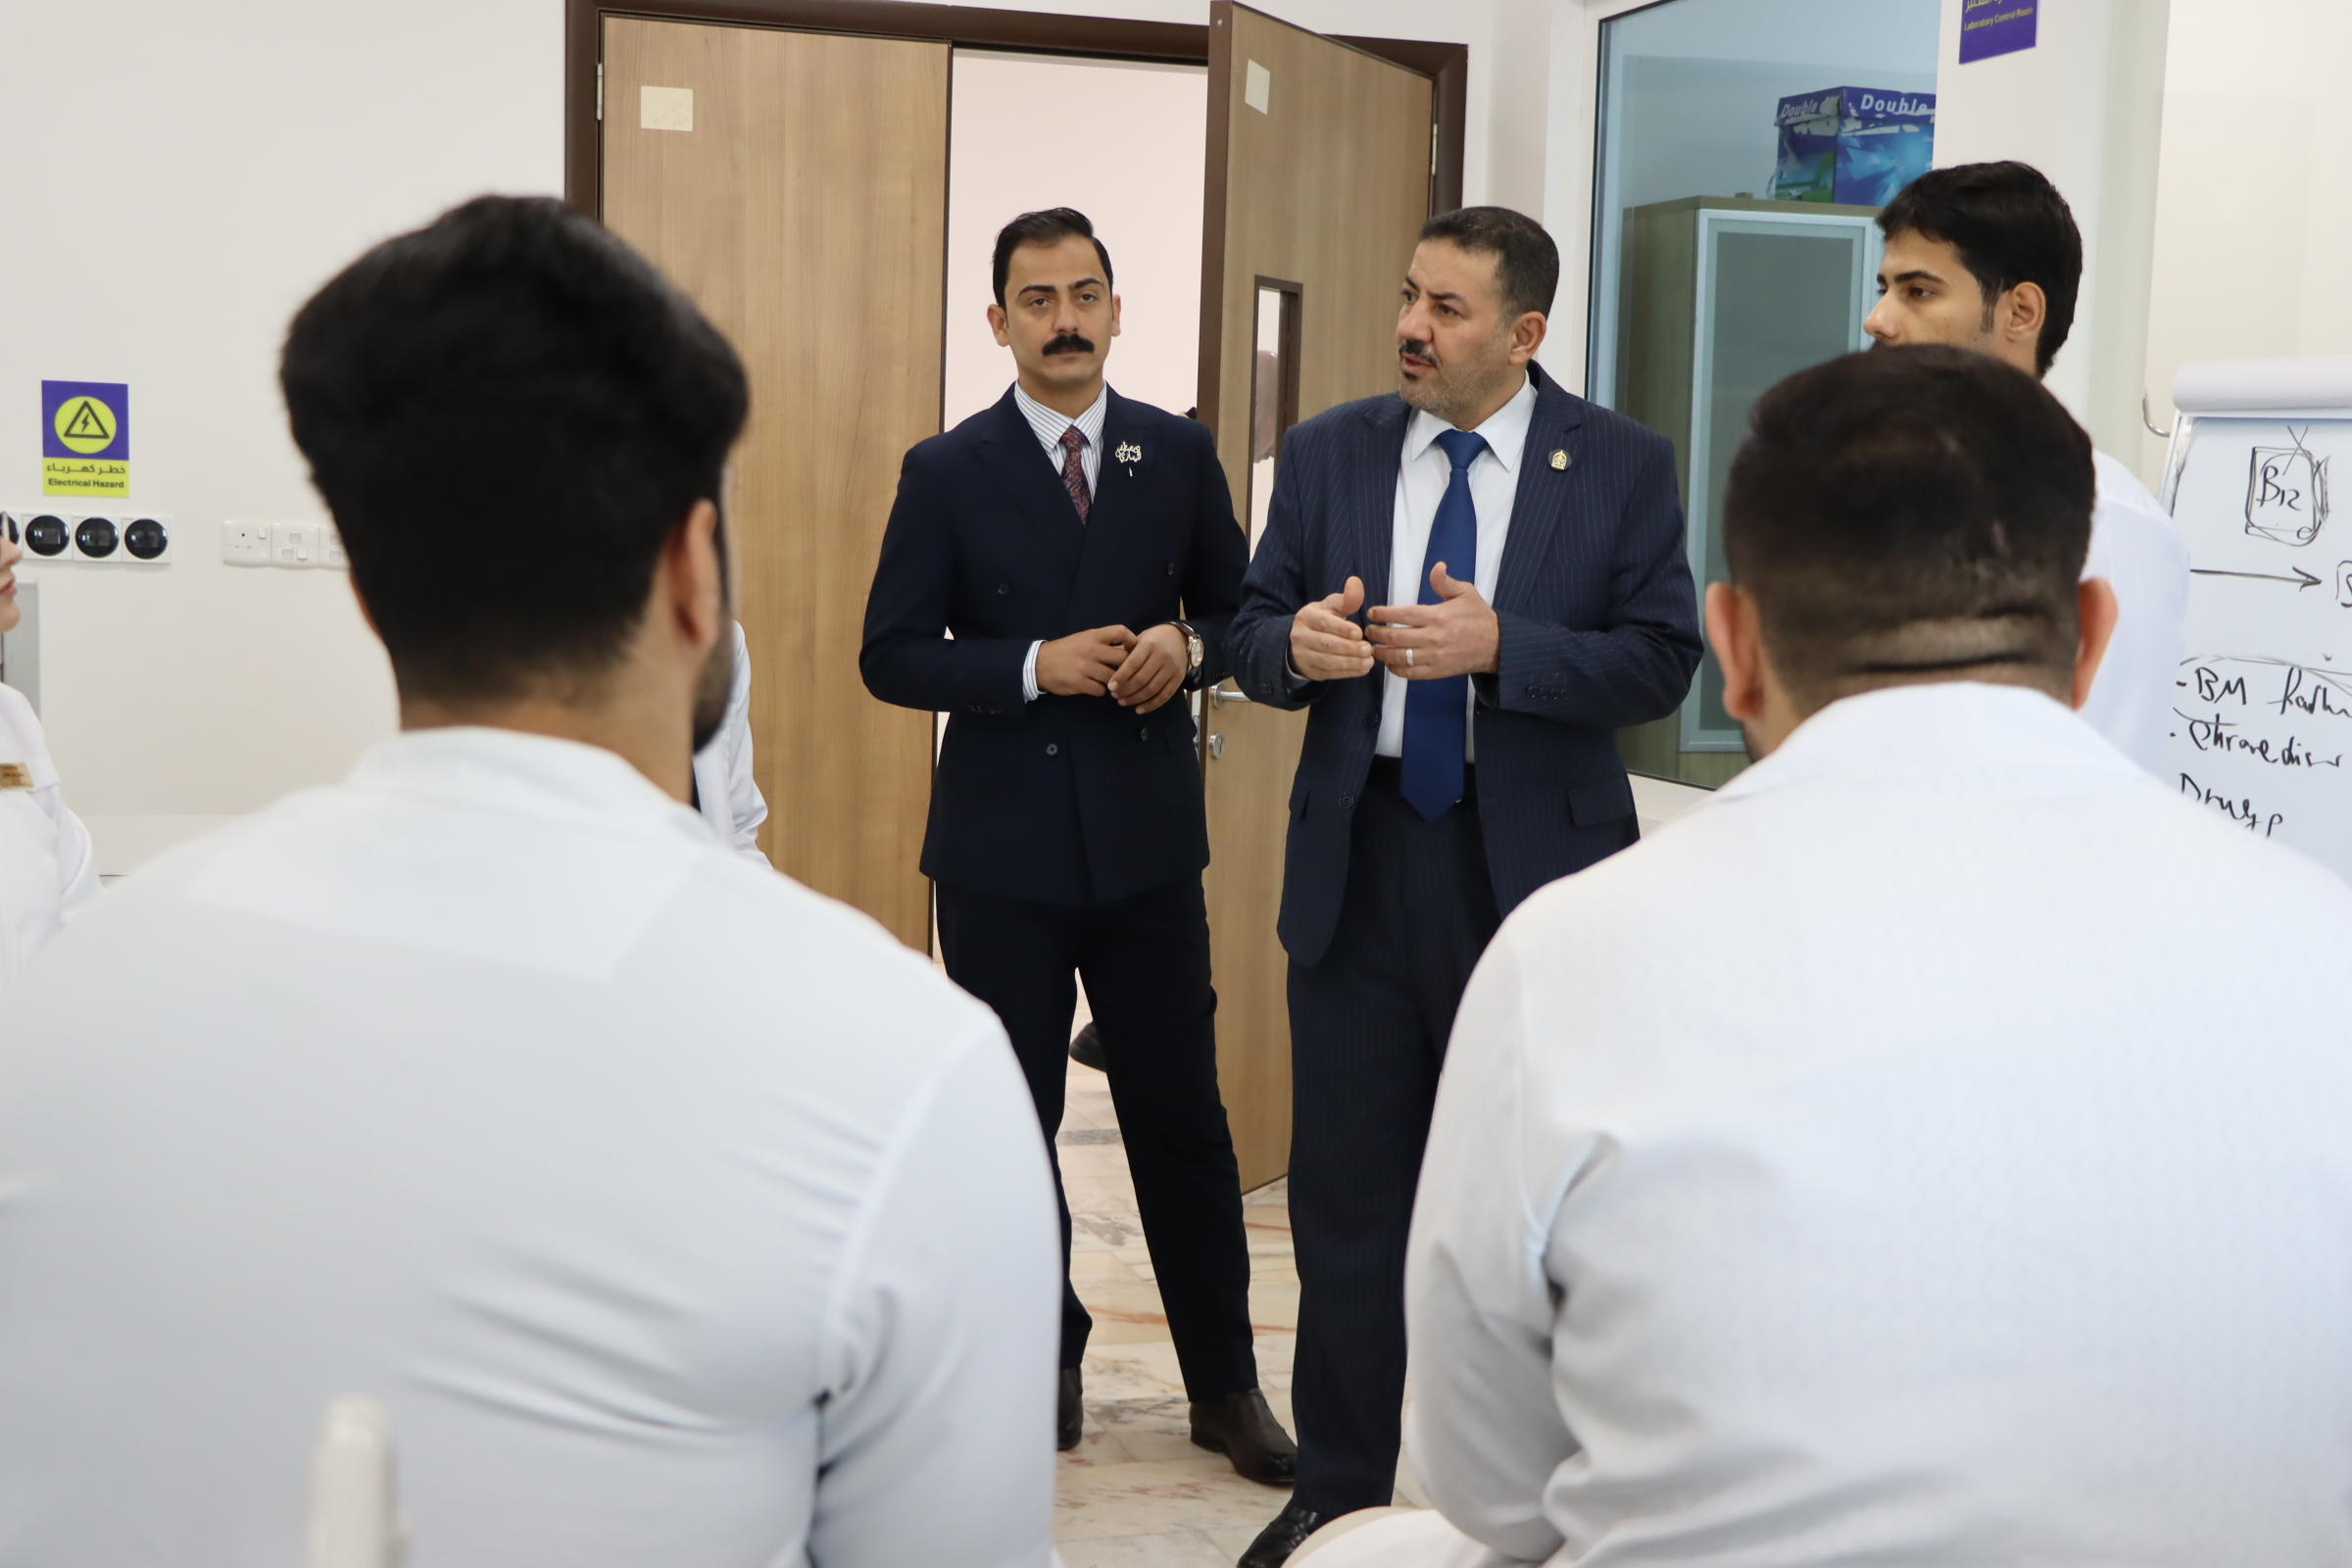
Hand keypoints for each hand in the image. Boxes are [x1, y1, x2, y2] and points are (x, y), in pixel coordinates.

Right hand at [1038, 625, 1136, 697]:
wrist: (1039, 663)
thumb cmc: (1066, 651)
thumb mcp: (1083, 639)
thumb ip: (1103, 643)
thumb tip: (1128, 651)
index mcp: (1093, 635)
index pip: (1121, 631)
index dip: (1132, 641)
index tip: (1134, 651)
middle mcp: (1091, 649)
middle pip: (1123, 659)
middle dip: (1127, 668)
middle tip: (1125, 673)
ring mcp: (1086, 666)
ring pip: (1114, 677)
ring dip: (1114, 682)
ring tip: (1109, 682)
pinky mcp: (1080, 682)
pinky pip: (1101, 690)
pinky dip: (1100, 691)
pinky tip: (1094, 687)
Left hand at [1108, 623, 1188, 712]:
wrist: (1178, 637)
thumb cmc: (1152, 639)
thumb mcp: (1138, 639)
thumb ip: (1125, 653)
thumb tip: (1107, 669)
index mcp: (1149, 644)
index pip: (1133, 664)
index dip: (1121, 677)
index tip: (1110, 687)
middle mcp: (1163, 656)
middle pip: (1142, 679)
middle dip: (1126, 690)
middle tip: (1115, 695)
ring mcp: (1172, 668)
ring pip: (1152, 689)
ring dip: (1135, 699)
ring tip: (1123, 702)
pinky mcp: (1179, 678)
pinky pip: (1165, 695)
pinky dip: (1151, 705)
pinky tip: (1139, 709)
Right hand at [1289, 575, 1375, 681]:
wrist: (1301, 642)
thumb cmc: (1322, 621)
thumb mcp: (1331, 607)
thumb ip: (1346, 598)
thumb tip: (1355, 582)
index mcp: (1307, 616)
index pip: (1324, 623)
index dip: (1341, 628)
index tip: (1359, 633)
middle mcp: (1301, 636)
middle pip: (1326, 643)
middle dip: (1349, 648)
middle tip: (1368, 649)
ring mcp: (1303, 655)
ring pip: (1327, 660)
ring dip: (1350, 662)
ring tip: (1368, 662)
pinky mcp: (1311, 670)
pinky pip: (1330, 673)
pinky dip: (1347, 672)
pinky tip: (1362, 669)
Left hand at [1365, 562, 1498, 678]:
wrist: (1496, 645)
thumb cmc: (1479, 617)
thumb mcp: (1466, 593)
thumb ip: (1446, 582)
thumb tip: (1436, 567)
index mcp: (1437, 616)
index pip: (1402, 615)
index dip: (1383, 614)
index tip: (1372, 613)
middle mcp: (1433, 637)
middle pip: (1396, 637)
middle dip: (1377, 634)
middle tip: (1367, 631)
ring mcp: (1434, 656)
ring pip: (1400, 657)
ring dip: (1382, 653)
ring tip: (1373, 648)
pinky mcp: (1437, 671)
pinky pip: (1411, 673)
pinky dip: (1396, 669)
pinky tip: (1390, 663)